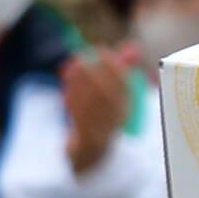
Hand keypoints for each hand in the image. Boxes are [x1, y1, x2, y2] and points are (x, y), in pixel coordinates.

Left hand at [59, 47, 131, 175]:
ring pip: (92, 104)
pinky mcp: (85, 137)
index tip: (103, 51)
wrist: (93, 151)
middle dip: (95, 72)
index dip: (114, 66)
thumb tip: (132, 45)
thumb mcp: (116, 94)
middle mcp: (117, 118)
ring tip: (73, 66)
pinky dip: (73, 99)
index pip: (124, 85)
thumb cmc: (105, 116)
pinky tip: (66, 84)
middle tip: (83, 55)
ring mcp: (102, 128)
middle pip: (108, 94)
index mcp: (127, 107)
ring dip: (81, 83)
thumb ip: (124, 69)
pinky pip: (79, 116)